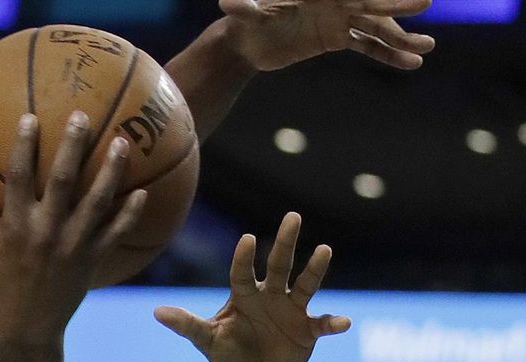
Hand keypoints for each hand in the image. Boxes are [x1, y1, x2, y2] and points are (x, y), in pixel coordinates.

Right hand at [0, 111, 146, 341]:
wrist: (23, 329)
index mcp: (14, 226)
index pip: (18, 177)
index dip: (23, 146)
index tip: (29, 116)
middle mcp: (45, 232)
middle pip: (63, 180)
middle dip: (73, 146)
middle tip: (83, 116)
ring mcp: (71, 246)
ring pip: (96, 202)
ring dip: (111, 171)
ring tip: (123, 143)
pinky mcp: (91, 261)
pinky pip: (115, 233)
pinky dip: (130, 214)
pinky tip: (143, 191)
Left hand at [154, 212, 350, 361]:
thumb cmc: (228, 351)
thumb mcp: (206, 340)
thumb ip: (186, 325)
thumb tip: (156, 313)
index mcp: (244, 295)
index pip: (242, 273)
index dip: (244, 258)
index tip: (246, 239)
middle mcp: (270, 295)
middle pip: (279, 265)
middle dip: (285, 242)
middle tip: (292, 216)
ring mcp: (291, 310)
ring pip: (305, 285)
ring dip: (314, 269)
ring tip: (324, 249)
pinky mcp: (308, 329)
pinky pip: (322, 323)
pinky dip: (333, 322)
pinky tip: (343, 322)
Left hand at [220, 0, 435, 71]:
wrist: (245, 40)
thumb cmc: (245, 21)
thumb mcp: (244, 15)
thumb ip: (242, 7)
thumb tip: (227, 3)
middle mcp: (335, 1)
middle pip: (372, 4)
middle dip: (398, 5)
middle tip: (426, 3)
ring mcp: (339, 19)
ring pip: (375, 28)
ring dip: (399, 39)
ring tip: (426, 49)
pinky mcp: (336, 38)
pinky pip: (366, 47)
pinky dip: (386, 55)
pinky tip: (410, 64)